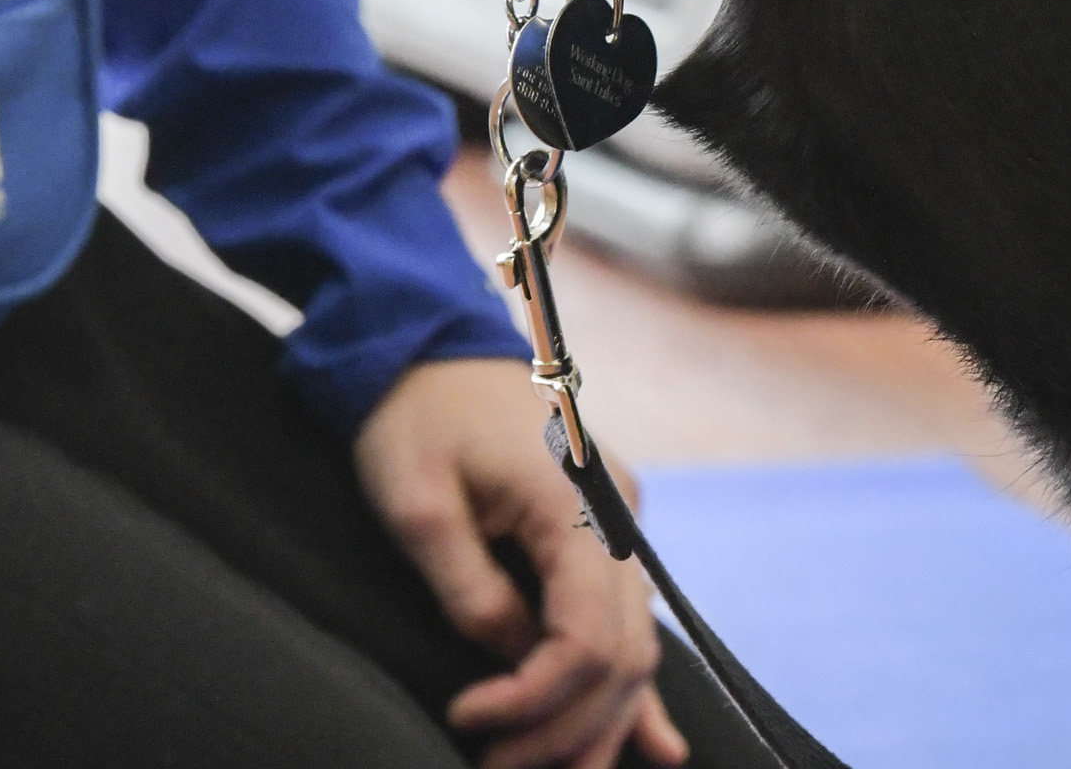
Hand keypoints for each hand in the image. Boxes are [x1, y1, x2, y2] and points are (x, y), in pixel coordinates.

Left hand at [353, 356, 686, 768]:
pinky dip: (630, 688)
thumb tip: (512, 662)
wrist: (426, 341)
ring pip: (633, 648)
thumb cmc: (413, 416)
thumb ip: (471, 592)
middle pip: (623, 657)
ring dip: (596, 722)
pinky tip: (657, 748)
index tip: (470, 717)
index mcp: (573, 503)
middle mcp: (616, 515)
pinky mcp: (603, 529)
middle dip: (567, 730)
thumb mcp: (417, 508)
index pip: (587, 639)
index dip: (536, 700)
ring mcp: (618, 520)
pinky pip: (626, 620)